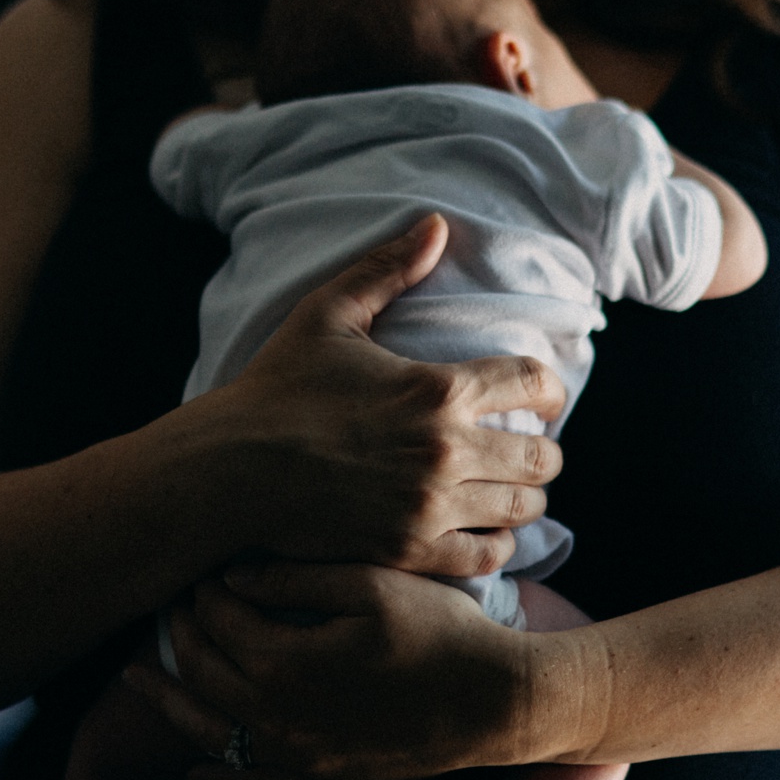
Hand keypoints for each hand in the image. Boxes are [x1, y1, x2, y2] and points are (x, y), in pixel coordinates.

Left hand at [123, 561, 537, 779]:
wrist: (497, 703)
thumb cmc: (440, 631)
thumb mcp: (370, 583)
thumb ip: (293, 578)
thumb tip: (230, 576)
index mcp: (283, 666)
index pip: (218, 619)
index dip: (204, 588)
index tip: (203, 564)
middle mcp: (278, 722)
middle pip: (205, 671)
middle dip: (182, 631)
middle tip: (173, 600)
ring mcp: (299, 761)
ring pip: (211, 731)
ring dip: (171, 700)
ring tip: (136, 676)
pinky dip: (216, 771)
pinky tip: (192, 765)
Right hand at [203, 213, 566, 577]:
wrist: (226, 470)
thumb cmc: (275, 389)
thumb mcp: (328, 314)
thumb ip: (388, 268)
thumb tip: (437, 223)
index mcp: (437, 389)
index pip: (536, 384)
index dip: (552, 390)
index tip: (544, 399)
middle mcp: (444, 450)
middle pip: (542, 457)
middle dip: (542, 450)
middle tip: (524, 448)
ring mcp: (429, 506)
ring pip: (523, 508)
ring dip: (524, 497)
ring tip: (507, 490)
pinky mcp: (408, 550)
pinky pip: (487, 556)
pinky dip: (496, 544)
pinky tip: (484, 530)